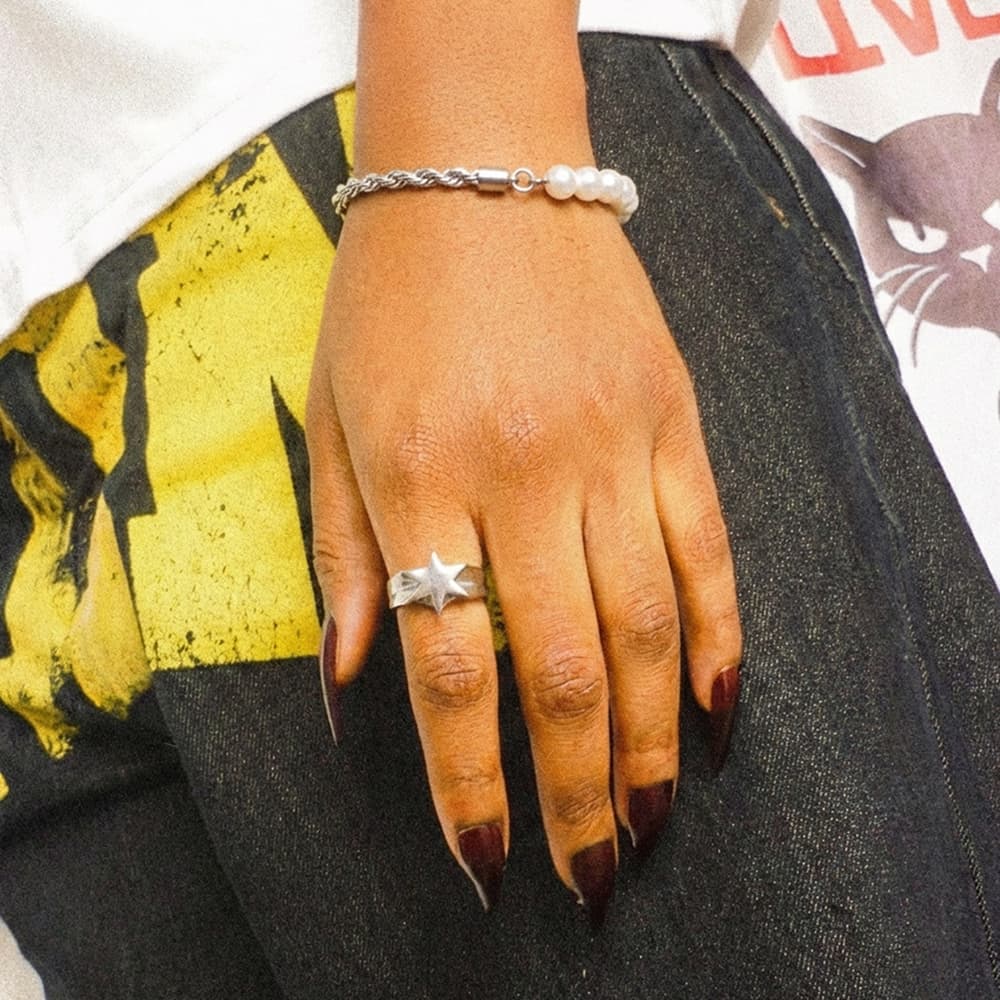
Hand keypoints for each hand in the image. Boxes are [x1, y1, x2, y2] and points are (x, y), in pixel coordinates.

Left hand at [306, 189, 741, 922]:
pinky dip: (718, 635)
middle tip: (589, 874)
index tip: (485, 856)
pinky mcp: (668, 416)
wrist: (480, 176)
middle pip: (561, 667)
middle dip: (574, 790)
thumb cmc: (387, 301)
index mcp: (419, 475)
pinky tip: (714, 713)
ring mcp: (609, 441)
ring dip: (646, 740)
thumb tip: (356, 681)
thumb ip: (345, 554)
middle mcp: (522, 470)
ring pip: (644, 624)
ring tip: (645, 820)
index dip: (467, 778)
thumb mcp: (331, 419)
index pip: (450, 665)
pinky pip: (704, 543)